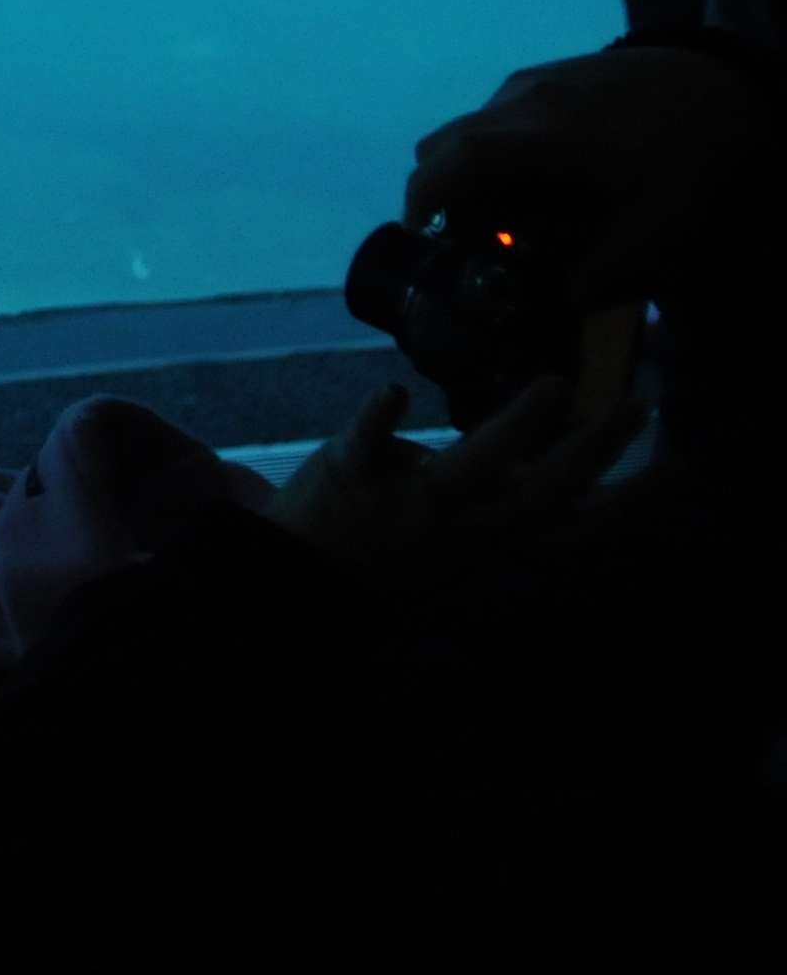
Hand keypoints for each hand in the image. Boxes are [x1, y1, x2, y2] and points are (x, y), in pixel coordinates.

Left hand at [260, 379, 642, 591]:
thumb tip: (553, 502)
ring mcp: (406, 503)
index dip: (628, 503)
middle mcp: (459, 527)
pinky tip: (395, 392)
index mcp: (487, 544)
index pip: (571, 526)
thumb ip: (505, 529)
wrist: (294, 587)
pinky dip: (379, 418)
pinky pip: (366, 443)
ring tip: (555, 387)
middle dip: (590, 453)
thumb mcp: (457, 564)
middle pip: (539, 493)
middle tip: (634, 408)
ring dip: (514, 429)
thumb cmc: (381, 567)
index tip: (678, 470)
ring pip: (470, 469)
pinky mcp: (350, 475)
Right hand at [402, 42, 773, 329]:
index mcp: (545, 135)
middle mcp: (522, 101)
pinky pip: (491, 118)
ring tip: (505, 212)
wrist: (724, 78)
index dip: (424, 199)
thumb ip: (617, 266)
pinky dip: (492, 152)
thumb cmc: (696, 149)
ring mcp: (529, 82)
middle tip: (466, 239)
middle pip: (441, 145)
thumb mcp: (672, 219)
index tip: (419, 237)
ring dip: (465, 173)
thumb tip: (569, 300)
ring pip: (463, 129)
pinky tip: (538, 177)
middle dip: (437, 193)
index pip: (456, 159)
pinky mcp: (543, 75)